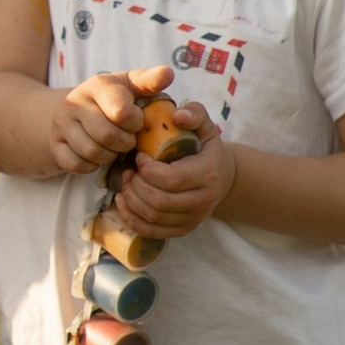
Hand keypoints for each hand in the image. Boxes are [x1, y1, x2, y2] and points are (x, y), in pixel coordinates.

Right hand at [48, 62, 166, 177]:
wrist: (76, 110)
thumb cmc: (114, 99)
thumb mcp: (131, 85)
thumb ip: (151, 80)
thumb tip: (167, 74)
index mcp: (98, 85)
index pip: (121, 112)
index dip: (135, 123)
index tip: (136, 122)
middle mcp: (74, 102)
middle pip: (107, 135)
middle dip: (125, 143)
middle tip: (127, 140)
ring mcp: (61, 124)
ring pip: (92, 152)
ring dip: (109, 156)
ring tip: (113, 148)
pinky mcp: (53, 144)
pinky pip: (77, 165)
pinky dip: (91, 166)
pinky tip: (97, 156)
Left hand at [122, 98, 232, 236]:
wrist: (220, 177)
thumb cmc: (204, 149)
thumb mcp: (204, 126)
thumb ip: (194, 113)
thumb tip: (177, 116)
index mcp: (207, 175)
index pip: (170, 180)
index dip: (147, 170)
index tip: (140, 156)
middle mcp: (202, 202)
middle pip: (159, 202)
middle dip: (136, 186)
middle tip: (129, 171)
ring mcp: (192, 220)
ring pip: (153, 218)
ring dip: (131, 200)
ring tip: (127, 182)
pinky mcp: (182, 230)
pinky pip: (150, 231)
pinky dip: (131, 218)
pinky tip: (124, 201)